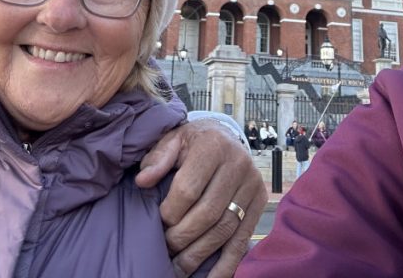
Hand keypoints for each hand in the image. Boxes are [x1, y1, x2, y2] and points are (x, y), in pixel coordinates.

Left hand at [136, 119, 266, 276]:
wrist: (224, 137)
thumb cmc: (192, 143)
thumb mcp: (173, 140)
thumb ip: (157, 158)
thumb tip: (143, 181)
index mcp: (213, 145)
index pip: (189, 189)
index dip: (170, 213)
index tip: (159, 223)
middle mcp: (238, 164)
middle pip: (208, 213)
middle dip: (183, 237)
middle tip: (166, 250)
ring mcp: (252, 185)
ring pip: (225, 229)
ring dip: (200, 253)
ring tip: (179, 267)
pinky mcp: (260, 203)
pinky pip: (243, 239)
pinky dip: (227, 264)